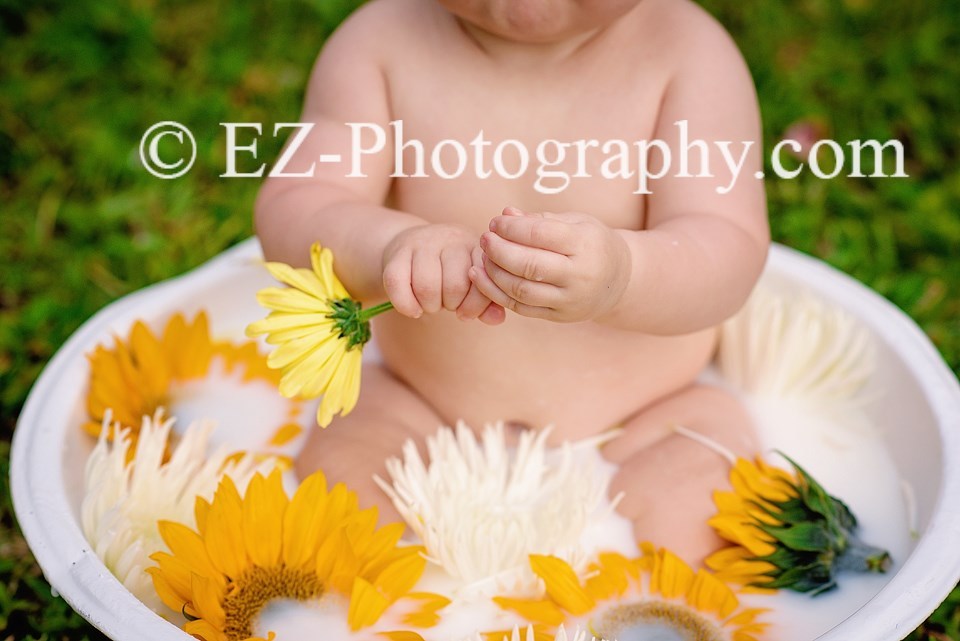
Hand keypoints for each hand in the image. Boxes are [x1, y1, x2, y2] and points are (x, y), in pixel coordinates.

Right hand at [381, 224, 504, 323]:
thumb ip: (486, 301)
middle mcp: (451, 239)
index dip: (475, 305)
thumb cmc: (446, 270)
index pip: (483, 279)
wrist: (408, 245)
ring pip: (427, 286)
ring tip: (431, 304)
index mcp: (476, 245)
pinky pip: (397, 284)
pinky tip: (413, 309)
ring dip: (429, 306)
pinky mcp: (398, 251)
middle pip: (454, 286)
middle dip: (451, 305)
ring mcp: (423, 242)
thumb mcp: (471, 282)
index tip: (465, 313)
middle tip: (446, 305)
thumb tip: (497, 318)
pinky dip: (406, 305)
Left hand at [469, 207, 630, 321]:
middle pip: (529, 265)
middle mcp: (580, 275)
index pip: (540, 234)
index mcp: (585, 244)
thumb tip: (505, 214)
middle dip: (499, 251)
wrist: (619, 280)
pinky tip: (482, 277)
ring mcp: (569, 299)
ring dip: (494, 272)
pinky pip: (520, 307)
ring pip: (521, 290)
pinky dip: (495, 292)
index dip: (511, 228)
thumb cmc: (592, 243)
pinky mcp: (559, 316)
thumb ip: (539, 219)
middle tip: (485, 239)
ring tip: (482, 256)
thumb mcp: (575, 223)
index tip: (496, 222)